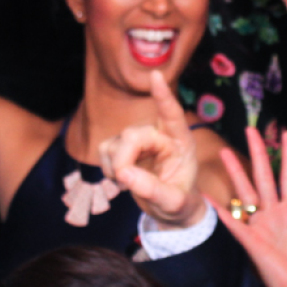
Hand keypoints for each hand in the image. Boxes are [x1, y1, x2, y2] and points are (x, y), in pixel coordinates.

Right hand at [99, 71, 204, 227]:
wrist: (171, 210)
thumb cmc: (179, 202)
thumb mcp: (173, 203)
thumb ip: (153, 190)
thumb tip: (124, 174)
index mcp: (181, 142)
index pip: (172, 115)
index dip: (163, 96)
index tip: (155, 76)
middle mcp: (161, 134)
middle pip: (132, 136)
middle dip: (123, 161)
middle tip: (124, 184)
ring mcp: (140, 137)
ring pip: (115, 143)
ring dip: (115, 167)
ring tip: (130, 184)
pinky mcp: (123, 144)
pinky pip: (105, 150)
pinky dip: (107, 168)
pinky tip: (122, 179)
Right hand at [219, 129, 286, 286]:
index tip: (286, 133)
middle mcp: (273, 213)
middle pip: (263, 176)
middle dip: (257, 153)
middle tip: (250, 129)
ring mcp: (260, 225)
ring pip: (246, 192)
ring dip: (235, 172)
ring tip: (225, 152)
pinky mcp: (251, 240)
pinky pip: (233, 222)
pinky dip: (221, 211)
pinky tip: (208, 198)